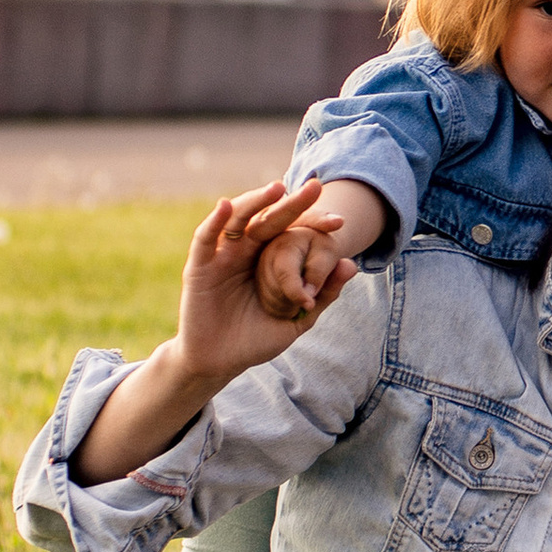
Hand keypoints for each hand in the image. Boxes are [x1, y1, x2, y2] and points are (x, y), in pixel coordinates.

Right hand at [171, 182, 359, 390]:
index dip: (314, 224)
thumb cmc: (258, 339)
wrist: (220, 364)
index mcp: (271, 259)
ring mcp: (223, 256)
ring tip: (277, 189)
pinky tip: (224, 206)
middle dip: (292, 204)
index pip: (294, 233)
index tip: (340, 223)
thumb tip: (352, 265)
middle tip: (315, 187)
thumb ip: (323, 293)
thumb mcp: (298, 319)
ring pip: (238, 220)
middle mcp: (248, 251)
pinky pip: (205, 239)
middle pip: (270, 220)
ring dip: (256, 202)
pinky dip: (214, 221)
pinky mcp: (199, 266)